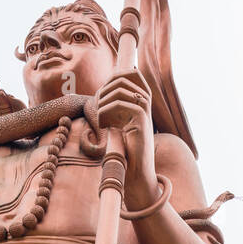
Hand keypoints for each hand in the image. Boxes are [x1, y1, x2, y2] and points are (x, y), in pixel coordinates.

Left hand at [96, 68, 156, 206]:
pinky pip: (121, 103)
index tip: (102, 92)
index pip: (132, 73)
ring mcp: (145, 111)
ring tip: (98, 117)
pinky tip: (102, 124)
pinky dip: (106, 111)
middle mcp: (146, 103)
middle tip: (97, 104)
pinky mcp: (141, 121)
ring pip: (121, 89)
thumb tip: (101, 93)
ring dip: (104, 100)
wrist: (137, 171)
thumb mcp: (120, 123)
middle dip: (106, 88)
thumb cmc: (127, 149)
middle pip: (125, 77)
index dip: (115, 75)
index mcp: (142, 101)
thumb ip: (115, 108)